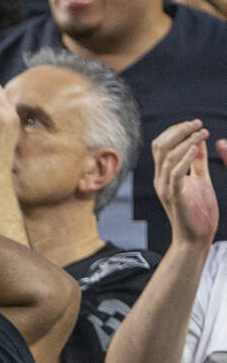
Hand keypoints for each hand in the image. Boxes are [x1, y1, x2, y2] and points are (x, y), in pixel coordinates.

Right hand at [152, 118, 221, 248]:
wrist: (195, 238)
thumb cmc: (198, 211)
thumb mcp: (200, 180)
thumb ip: (197, 162)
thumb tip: (198, 141)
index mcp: (164, 175)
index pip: (161, 145)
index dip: (176, 130)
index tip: (196, 124)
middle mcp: (160, 181)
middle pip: (160, 147)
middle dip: (179, 131)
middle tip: (198, 124)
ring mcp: (166, 189)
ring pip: (168, 157)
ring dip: (186, 141)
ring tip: (202, 133)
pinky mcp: (175, 198)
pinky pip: (176, 174)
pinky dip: (185, 158)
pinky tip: (196, 148)